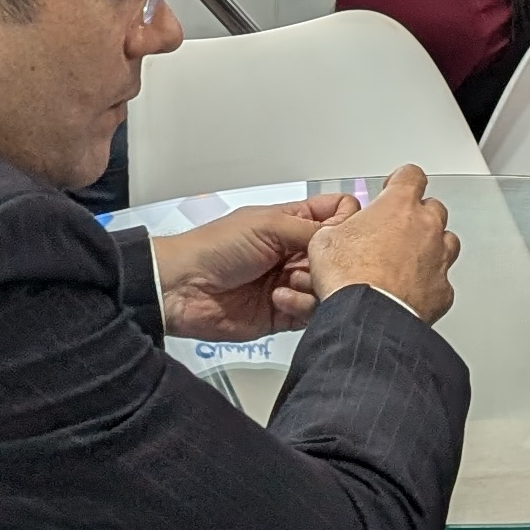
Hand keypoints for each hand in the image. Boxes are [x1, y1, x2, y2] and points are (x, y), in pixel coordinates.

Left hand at [152, 195, 341, 340]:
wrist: (182, 289)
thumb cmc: (213, 247)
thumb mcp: (267, 224)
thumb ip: (312, 228)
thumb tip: (347, 232)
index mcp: (291, 222)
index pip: (337, 215)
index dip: (346, 224)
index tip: (343, 235)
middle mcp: (294, 252)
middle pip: (338, 256)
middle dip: (331, 261)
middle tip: (316, 263)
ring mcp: (291, 283)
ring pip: (329, 286)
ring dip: (313, 285)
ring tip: (289, 282)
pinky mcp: (285, 313)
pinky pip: (312, 313)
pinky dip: (301, 307)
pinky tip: (279, 299)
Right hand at [304, 163, 457, 321]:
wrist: (366, 317)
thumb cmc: (349, 277)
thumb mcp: (325, 240)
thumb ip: (340, 226)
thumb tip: (336, 232)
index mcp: (399, 206)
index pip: (411, 176)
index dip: (401, 180)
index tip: (394, 186)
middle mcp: (426, 228)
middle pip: (433, 209)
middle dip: (416, 217)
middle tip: (394, 230)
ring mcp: (439, 259)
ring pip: (446, 242)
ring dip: (429, 247)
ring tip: (406, 260)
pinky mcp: (442, 291)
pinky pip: (441, 281)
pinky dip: (428, 283)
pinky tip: (409, 291)